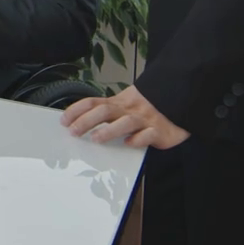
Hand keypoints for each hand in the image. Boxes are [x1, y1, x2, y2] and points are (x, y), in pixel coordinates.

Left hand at [61, 85, 189, 148]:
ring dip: (109, 130)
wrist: (180, 101)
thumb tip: (79, 121)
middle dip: (86, 120)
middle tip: (72, 131)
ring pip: (125, 122)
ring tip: (96, 138)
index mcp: (119, 102)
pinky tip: (130, 143)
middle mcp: (129, 110)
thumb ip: (108, 112)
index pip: (93, 102)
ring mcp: (145, 120)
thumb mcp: (126, 104)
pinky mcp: (160, 131)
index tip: (63, 120)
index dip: (77, 110)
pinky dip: (139, 139)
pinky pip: (148, 134)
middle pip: (105, 111)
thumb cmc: (149, 107)